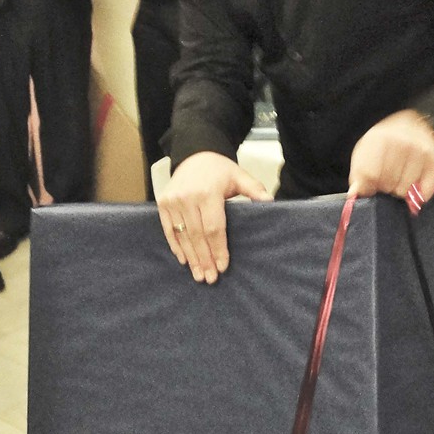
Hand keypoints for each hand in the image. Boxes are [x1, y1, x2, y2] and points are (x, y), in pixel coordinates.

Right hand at [157, 151, 271, 283]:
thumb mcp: (239, 176)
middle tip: (210, 279)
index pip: (213, 228)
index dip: (218, 249)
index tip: (223, 267)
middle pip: (197, 236)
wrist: (194, 154)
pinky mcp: (163, 203)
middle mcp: (187, 197)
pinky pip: (169, 230)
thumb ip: (254, 189)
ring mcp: (173, 201)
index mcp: (208, 193)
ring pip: (182, 236)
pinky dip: (176, 246)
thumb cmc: (219, 169)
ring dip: (191, 258)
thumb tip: (270, 202)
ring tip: (199, 275)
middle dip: (204, 259)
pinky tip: (184, 260)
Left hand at [348, 110, 433, 205]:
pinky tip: (414, 185)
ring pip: (404, 190)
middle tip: (388, 177)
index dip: (369, 184)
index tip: (372, 182)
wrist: (411, 125)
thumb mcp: (365, 150)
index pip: (370, 175)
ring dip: (400, 190)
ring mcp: (422, 152)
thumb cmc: (385, 141)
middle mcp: (404, 143)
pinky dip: (418, 194)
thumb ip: (359, 172)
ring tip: (400, 178)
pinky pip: (424, 192)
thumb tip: (356, 193)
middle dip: (385, 186)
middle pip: (388, 184)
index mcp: (382, 138)